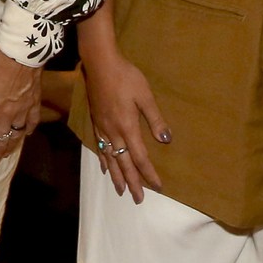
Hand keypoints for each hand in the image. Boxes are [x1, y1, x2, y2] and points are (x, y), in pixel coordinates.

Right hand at [80, 53, 169, 201]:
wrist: (100, 63)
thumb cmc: (126, 77)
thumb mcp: (145, 96)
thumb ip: (155, 119)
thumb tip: (166, 141)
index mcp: (128, 127)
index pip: (140, 157)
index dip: (149, 173)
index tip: (158, 187)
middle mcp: (113, 132)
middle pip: (124, 163)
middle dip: (132, 182)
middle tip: (138, 199)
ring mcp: (102, 128)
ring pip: (110, 158)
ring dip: (116, 176)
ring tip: (121, 191)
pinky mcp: (96, 122)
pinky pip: (99, 147)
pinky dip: (103, 160)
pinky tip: (104, 167)